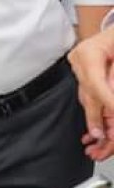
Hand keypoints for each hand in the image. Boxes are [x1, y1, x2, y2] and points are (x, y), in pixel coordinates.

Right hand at [69, 29, 113, 159]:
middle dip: (96, 116)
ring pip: (86, 93)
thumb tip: (111, 92)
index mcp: (89, 51)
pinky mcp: (81, 68)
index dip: (107, 101)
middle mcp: (79, 58)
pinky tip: (96, 121)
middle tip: (100, 136)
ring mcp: (78, 63)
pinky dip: (94, 105)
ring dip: (94, 115)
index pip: (96, 81)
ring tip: (99, 135)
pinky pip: (87, 90)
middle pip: (87, 91)